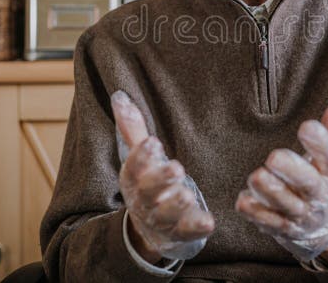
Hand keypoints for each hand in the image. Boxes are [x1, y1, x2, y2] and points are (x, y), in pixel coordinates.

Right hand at [111, 90, 213, 261]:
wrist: (149, 230)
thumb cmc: (147, 184)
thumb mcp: (138, 158)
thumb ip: (133, 129)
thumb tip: (119, 96)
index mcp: (134, 178)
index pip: (133, 166)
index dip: (141, 156)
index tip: (153, 143)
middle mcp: (145, 200)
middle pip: (148, 191)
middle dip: (160, 180)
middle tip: (177, 169)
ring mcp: (162, 218)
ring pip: (166, 214)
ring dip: (176, 205)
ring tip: (187, 195)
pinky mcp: (180, 232)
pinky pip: (187, 231)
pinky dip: (196, 227)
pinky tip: (208, 222)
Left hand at [235, 94, 327, 262]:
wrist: (324, 227)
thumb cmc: (320, 180)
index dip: (320, 142)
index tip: (306, 126)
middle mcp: (317, 194)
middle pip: (308, 184)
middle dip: (293, 171)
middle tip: (274, 157)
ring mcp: (300, 213)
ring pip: (287, 205)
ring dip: (271, 192)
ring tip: (256, 176)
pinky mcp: (282, 227)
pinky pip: (269, 222)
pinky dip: (256, 214)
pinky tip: (243, 202)